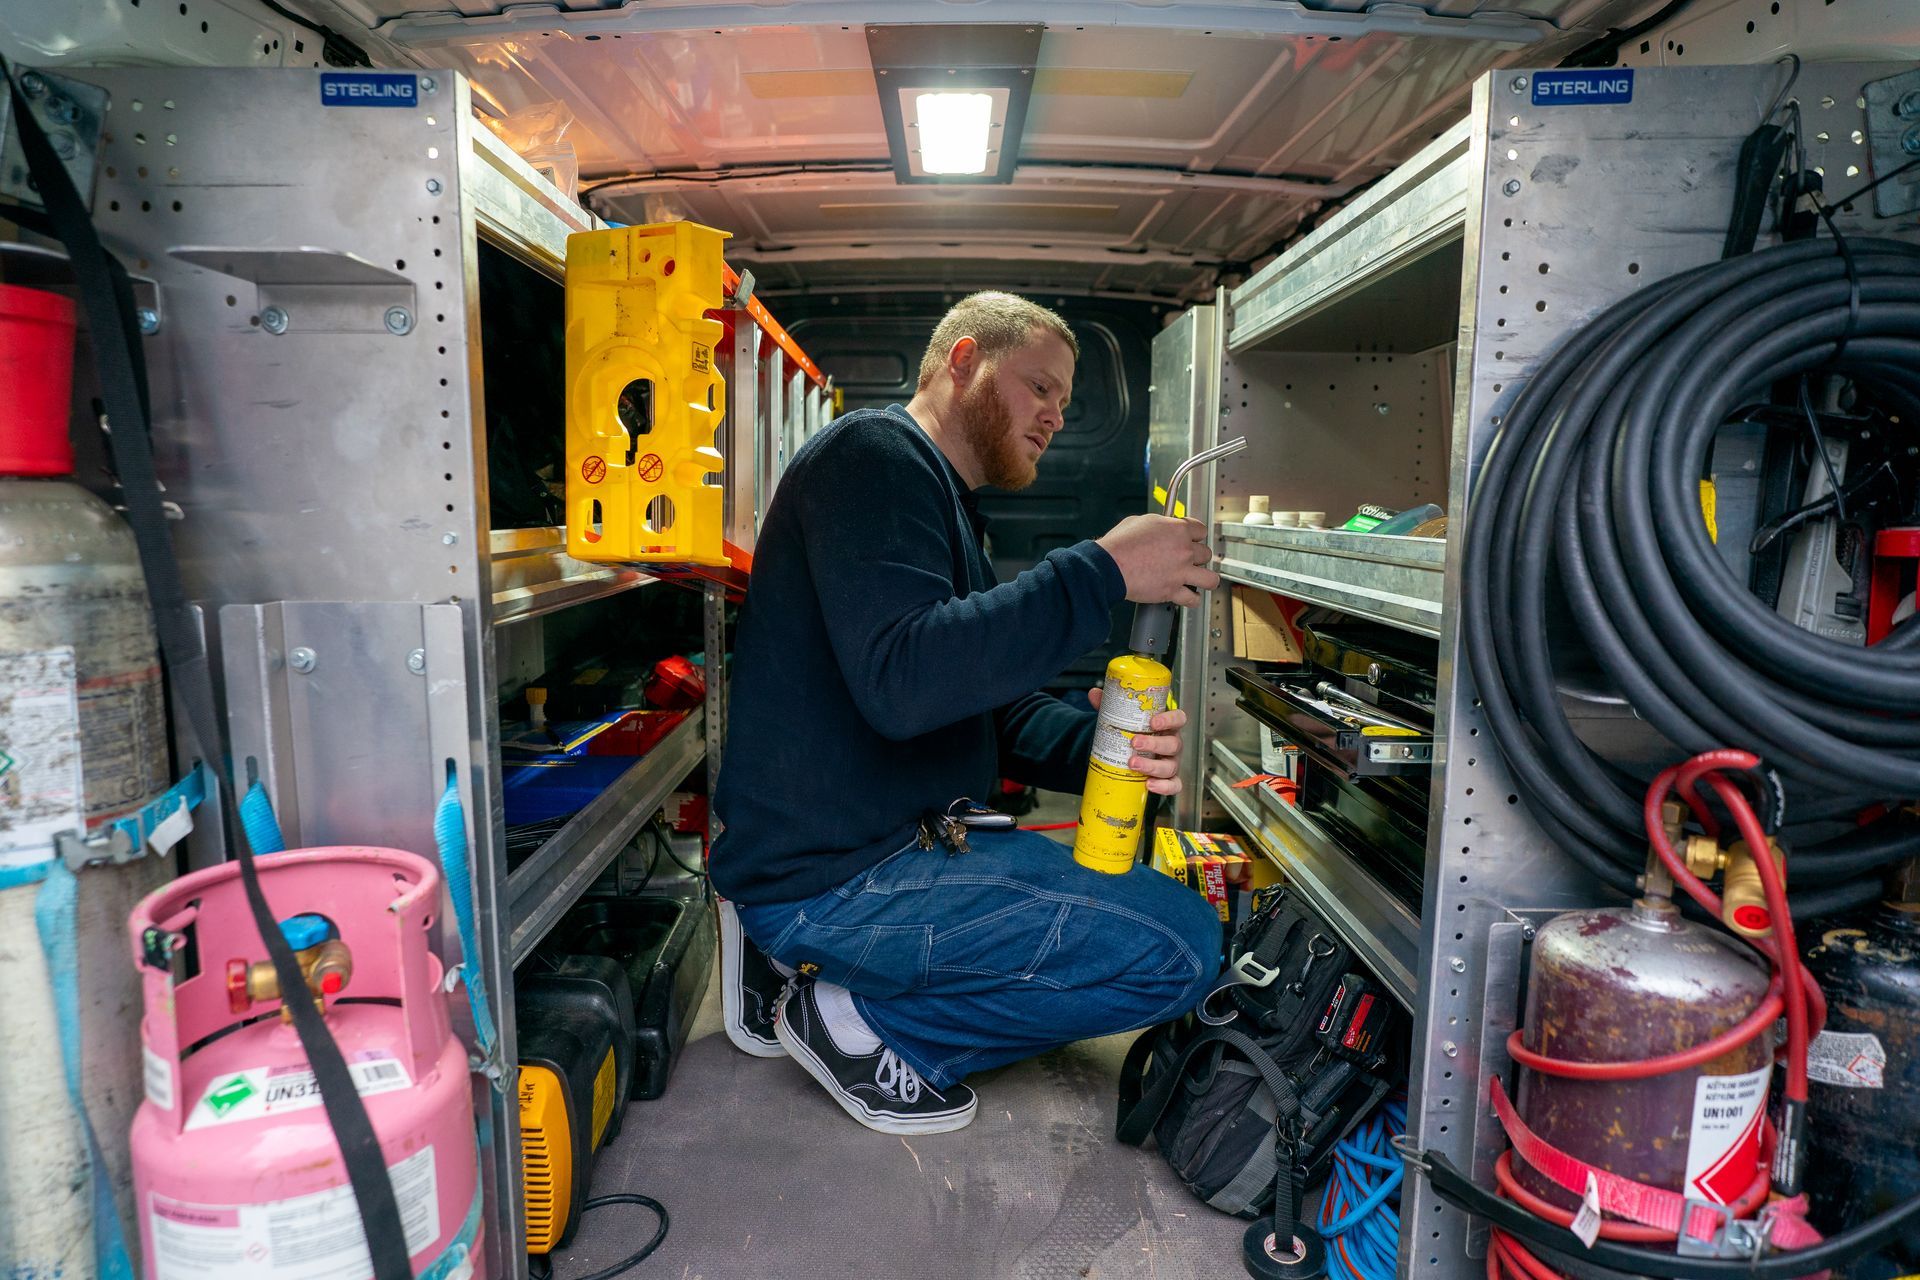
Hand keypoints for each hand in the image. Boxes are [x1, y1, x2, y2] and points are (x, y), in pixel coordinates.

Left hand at [1088, 686, 1186, 795]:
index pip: (1179, 719)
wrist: (1131, 755)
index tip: (1153, 722)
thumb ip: (1112, 706)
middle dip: (1154, 744)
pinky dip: (1164, 787)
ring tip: (1132, 764)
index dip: (1169, 720)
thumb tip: (1094, 693)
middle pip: (1173, 744)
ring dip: (1152, 766)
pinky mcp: (1169, 780)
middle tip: (1134, 742)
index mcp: (1167, 726)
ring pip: (1171, 766)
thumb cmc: (1134, 734)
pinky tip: (1149, 785)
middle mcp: (1173, 744)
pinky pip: (1173, 785)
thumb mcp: (1124, 720)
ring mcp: (1172, 763)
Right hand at [1095, 515, 1219, 605]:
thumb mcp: (1140, 522)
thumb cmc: (1119, 544)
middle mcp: (1184, 550)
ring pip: (1210, 578)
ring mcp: (1180, 572)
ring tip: (1198, 579)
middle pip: (1206, 553)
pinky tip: (1188, 596)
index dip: (1195, 534)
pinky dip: (1192, 599)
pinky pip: (1193, 599)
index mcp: (1178, 529)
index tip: (1191, 538)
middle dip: (1197, 556)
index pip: (1201, 530)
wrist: (1109, 566)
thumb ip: (1158, 525)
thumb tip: (1160, 528)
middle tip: (1187, 559)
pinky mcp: (1172, 590)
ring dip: (1205, 578)